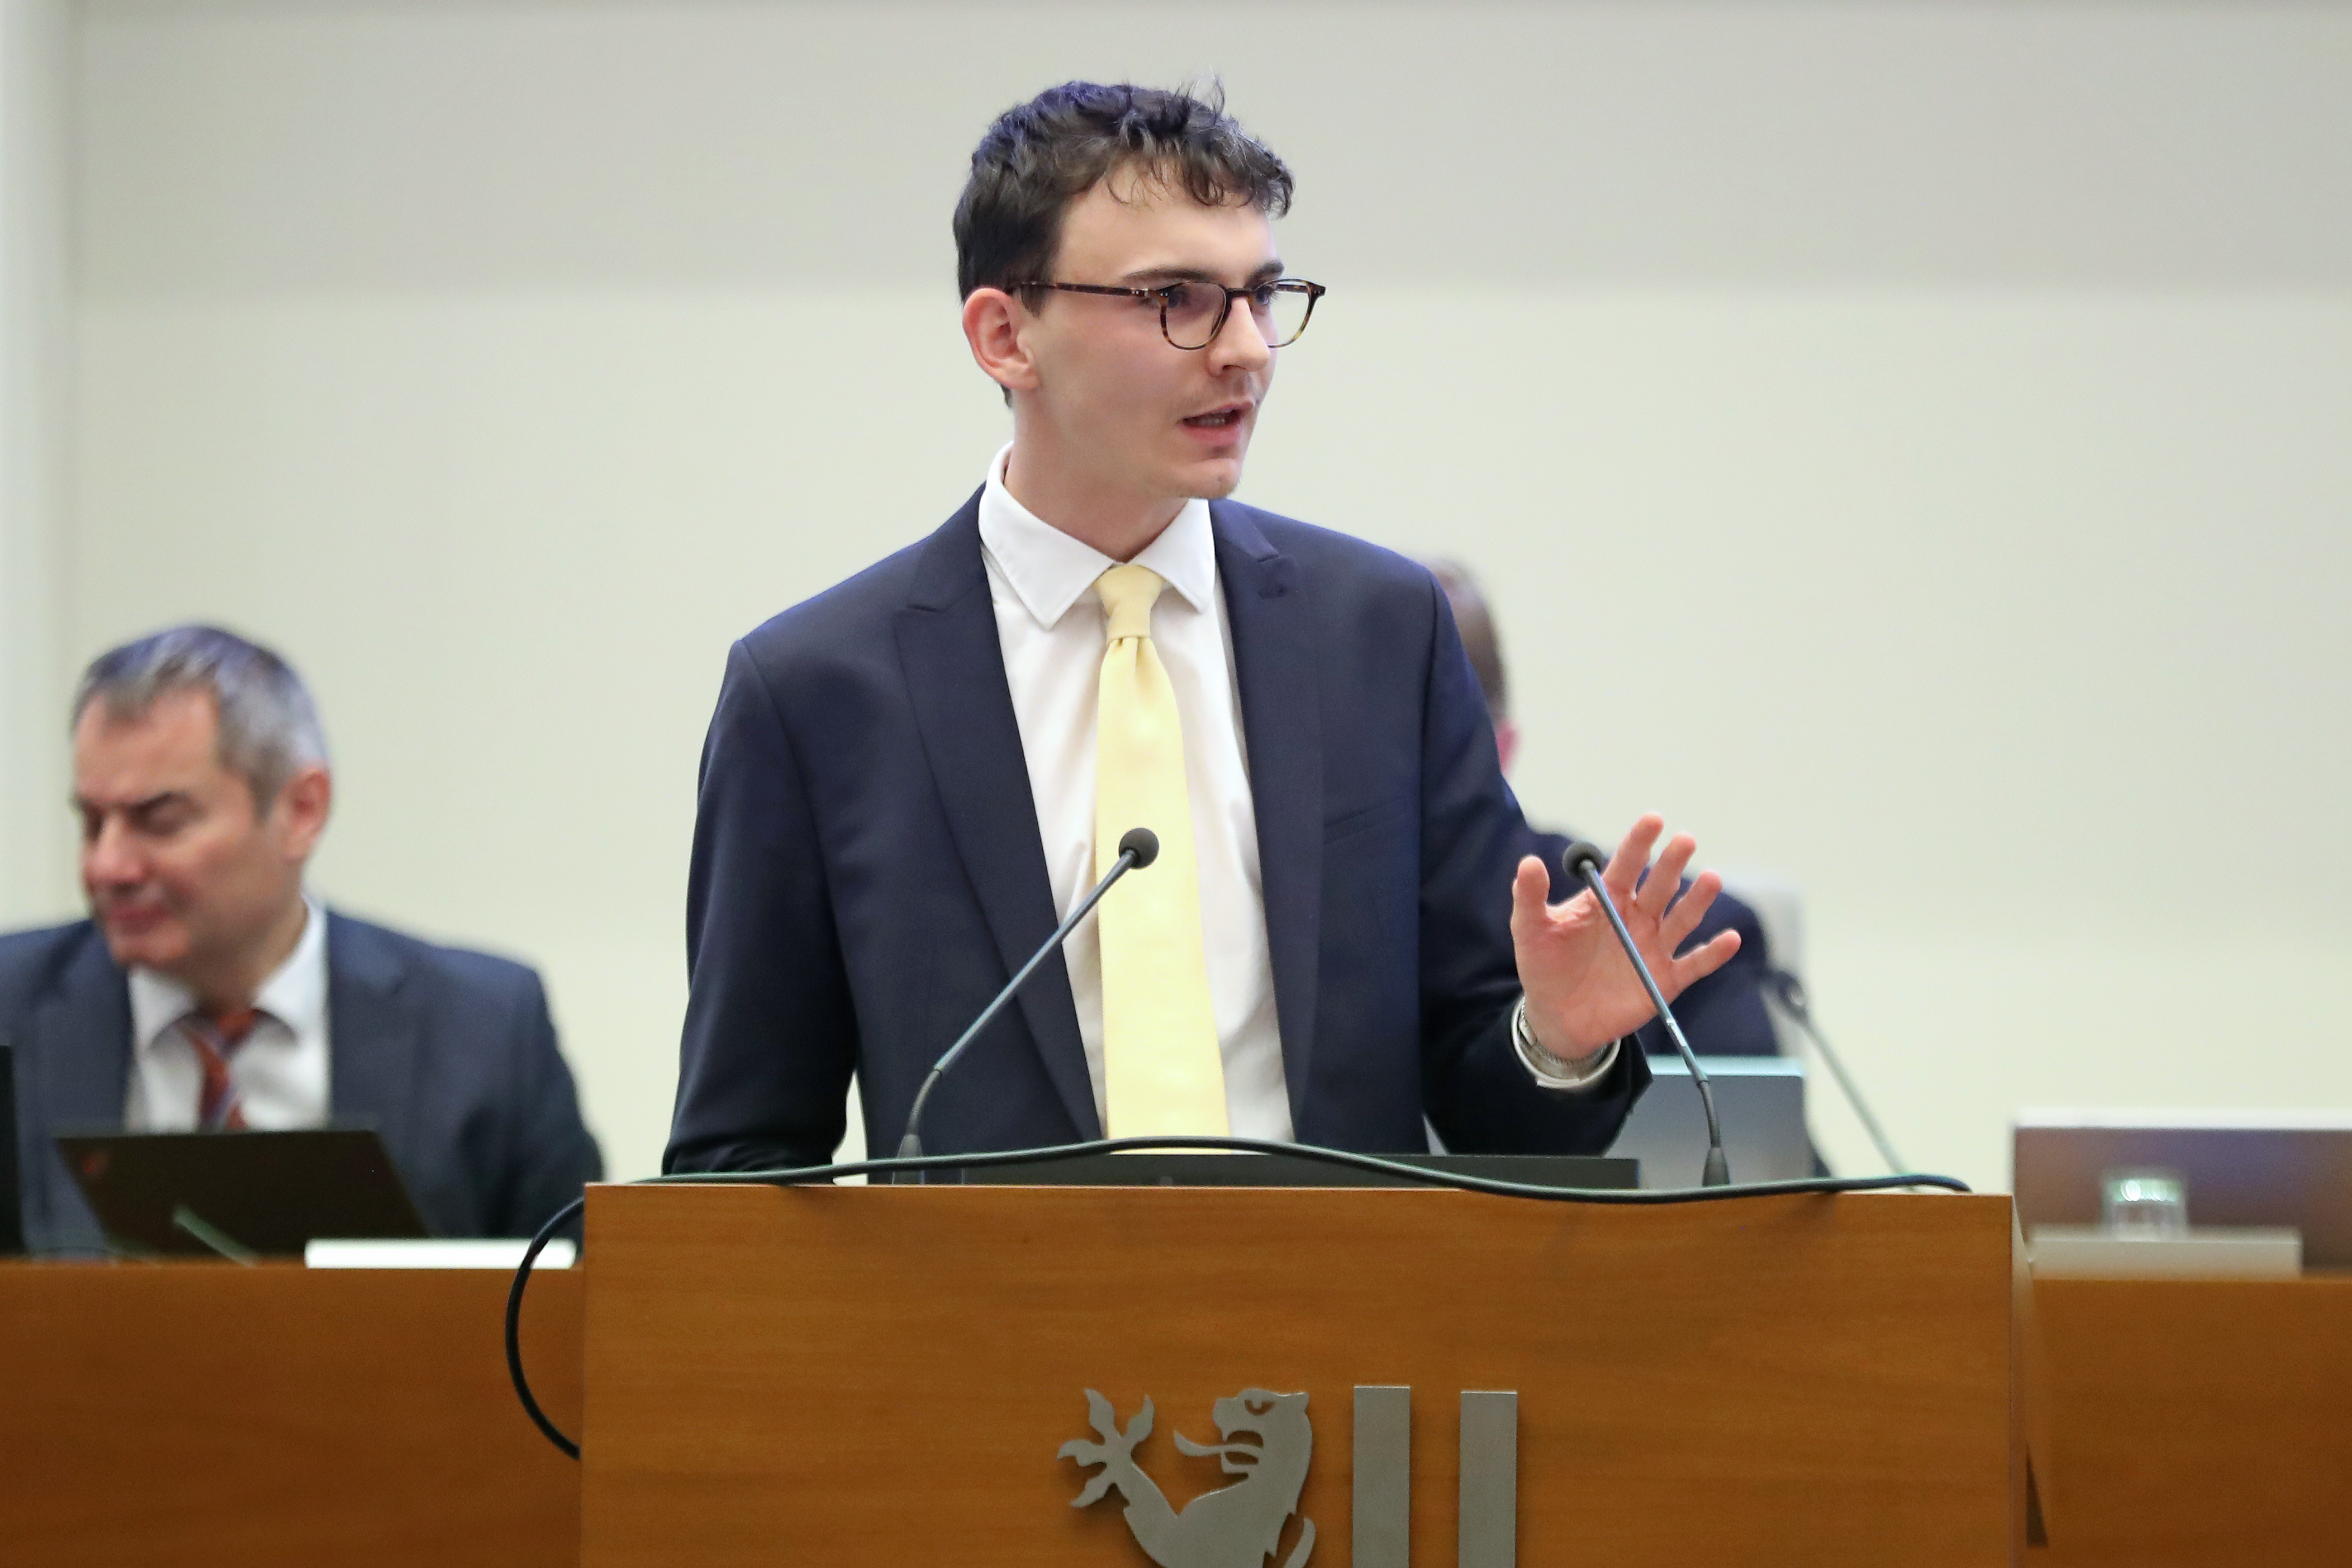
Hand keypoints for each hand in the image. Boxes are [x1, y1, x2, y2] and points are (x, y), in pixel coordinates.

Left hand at [1510, 813, 1741, 1059]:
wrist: (1556, 1017)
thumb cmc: (1544, 966)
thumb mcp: (1531, 930)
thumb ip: (1530, 897)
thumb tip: (1529, 862)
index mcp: (1608, 899)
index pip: (1626, 864)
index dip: (1639, 842)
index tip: (1653, 819)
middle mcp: (1637, 917)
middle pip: (1659, 886)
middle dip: (1672, 864)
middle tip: (1685, 840)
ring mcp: (1653, 947)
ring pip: (1681, 919)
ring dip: (1698, 900)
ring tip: (1711, 878)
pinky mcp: (1664, 980)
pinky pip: (1694, 964)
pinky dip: (1713, 953)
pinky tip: (1731, 938)